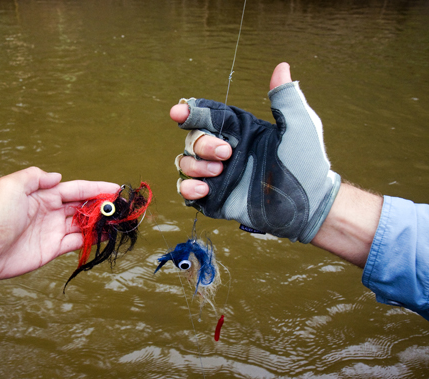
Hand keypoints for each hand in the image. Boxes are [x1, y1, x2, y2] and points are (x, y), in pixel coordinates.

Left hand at [0, 167, 119, 293]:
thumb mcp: (11, 185)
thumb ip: (35, 176)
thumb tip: (57, 177)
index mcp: (42, 194)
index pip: (75, 189)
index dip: (95, 188)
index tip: (114, 188)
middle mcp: (50, 211)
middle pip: (82, 206)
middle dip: (101, 205)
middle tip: (121, 206)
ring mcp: (52, 230)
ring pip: (83, 223)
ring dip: (100, 221)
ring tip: (118, 220)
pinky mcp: (52, 249)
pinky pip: (77, 241)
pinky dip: (92, 238)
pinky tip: (106, 235)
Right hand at [171, 62, 340, 242]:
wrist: (307, 204)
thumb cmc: (306, 163)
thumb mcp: (299, 125)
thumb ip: (285, 97)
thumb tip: (282, 66)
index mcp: (239, 131)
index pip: (207, 116)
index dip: (190, 111)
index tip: (179, 113)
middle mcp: (224, 151)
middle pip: (193, 139)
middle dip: (203, 144)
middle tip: (226, 153)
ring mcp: (217, 175)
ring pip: (185, 162)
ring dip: (195, 166)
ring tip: (219, 172)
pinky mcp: (214, 198)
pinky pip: (185, 189)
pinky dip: (188, 187)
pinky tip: (205, 190)